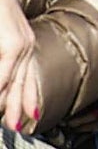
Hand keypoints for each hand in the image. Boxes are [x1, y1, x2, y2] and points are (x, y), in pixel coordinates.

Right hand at [0, 0, 37, 131]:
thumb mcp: (3, 37)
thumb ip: (4, 60)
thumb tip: (4, 82)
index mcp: (25, 45)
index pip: (27, 79)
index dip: (25, 100)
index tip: (24, 119)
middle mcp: (27, 46)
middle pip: (23, 84)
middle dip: (17, 108)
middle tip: (16, 126)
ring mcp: (21, 44)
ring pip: (13, 82)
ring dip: (6, 101)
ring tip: (7, 119)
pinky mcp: (13, 43)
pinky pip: (6, 72)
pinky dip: (1, 86)